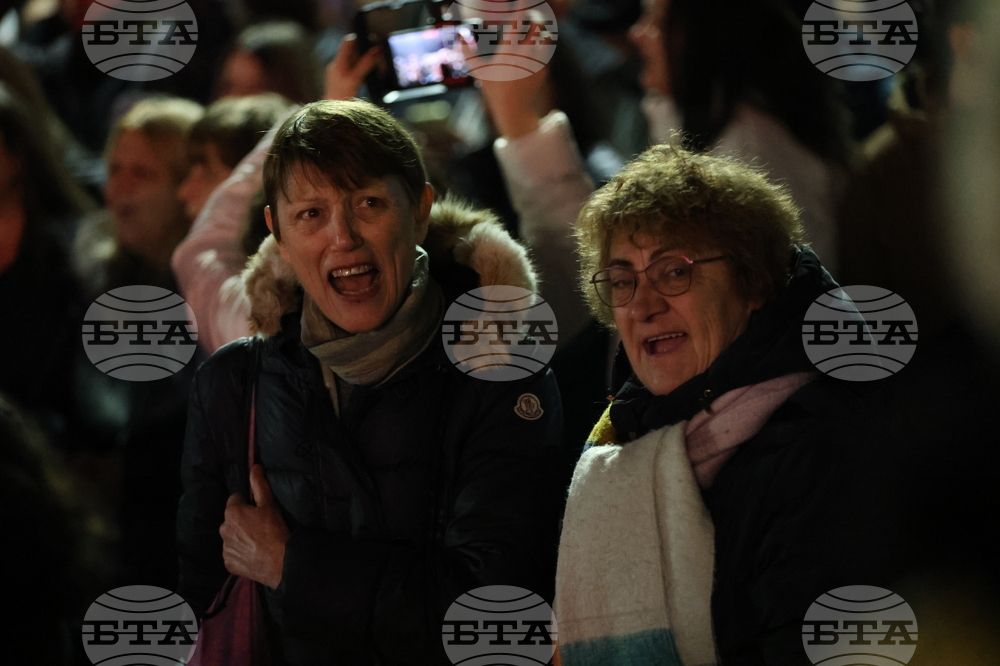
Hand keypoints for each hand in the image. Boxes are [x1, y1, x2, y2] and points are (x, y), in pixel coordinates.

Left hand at [220, 464, 289, 588]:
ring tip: (256, 542)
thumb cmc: (275, 529)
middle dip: (241, 521)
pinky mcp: (228, 563)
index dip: (247, 505)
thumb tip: (254, 466)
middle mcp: (223, 529)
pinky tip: (252, 554)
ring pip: (231, 537)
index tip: (258, 512)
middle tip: (259, 527)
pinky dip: (240, 553)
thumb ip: (259, 484)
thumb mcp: (269, 504)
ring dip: (239, 537)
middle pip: (231, 520)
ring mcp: (225, 548)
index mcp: (232, 512)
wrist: (280, 561)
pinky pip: (232, 554)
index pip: (235, 501)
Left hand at [325, 33, 380, 100]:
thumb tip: (377, 50)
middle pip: (352, 52)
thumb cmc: (342, 97)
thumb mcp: (356, 78)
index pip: (348, 42)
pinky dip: (361, 71)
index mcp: (338, 63)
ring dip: (364, 61)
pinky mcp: (342, 82)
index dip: (359, 39)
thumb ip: (366, 63)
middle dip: (364, 51)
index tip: (371, 40)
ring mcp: (338, 74)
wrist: (332, 115)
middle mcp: (336, 66)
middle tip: (377, 53)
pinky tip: (368, 76)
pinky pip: (353, 71)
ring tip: (376, 64)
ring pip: (353, 62)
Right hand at [473, 0, 552, 138]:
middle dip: (534, 17)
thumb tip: (460, 37)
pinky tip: (536, 46)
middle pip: (537, 25)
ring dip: (541, 29)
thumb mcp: (479, 72)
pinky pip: (547, 50)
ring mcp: (537, 61)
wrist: (514, 110)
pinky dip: (543, 44)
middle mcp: (525, 54)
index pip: (517, 23)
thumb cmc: (494, 90)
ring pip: (546, 35)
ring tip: (533, 29)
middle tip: (529, 15)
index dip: (520, 8)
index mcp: (508, 51)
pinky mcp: (544, 68)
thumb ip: (468, 53)